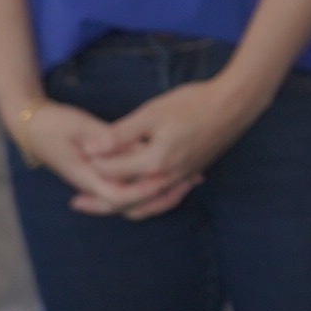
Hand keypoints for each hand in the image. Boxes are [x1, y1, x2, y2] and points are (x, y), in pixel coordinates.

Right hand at [15, 101, 193, 218]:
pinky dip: (147, 181)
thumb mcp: (79, 126)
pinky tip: (168, 173)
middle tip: (193, 181)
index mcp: (88, 175)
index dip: (146, 191)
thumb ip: (104, 138)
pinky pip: (127, 184)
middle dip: (161, 196)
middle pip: (130, 203)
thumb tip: (128, 148)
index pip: (119, 196)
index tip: (172, 178)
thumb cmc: (54, 124)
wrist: (32, 126)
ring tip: (188, 180)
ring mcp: (96, 179)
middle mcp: (93, 183)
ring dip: (158, 192)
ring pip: (130, 196)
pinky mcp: (100, 172)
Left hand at [76, 77, 264, 218]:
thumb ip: (121, 134)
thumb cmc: (193, 103)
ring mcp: (181, 178)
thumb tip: (91, 150)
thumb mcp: (153, 112)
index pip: (114, 171)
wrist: (235, 104)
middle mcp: (167, 177)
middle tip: (75, 204)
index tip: (75, 157)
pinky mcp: (190, 174)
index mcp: (155, 162)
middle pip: (126, 200)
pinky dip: (145, 203)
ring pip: (145, 204)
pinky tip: (138, 196)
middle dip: (99, 202)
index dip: (93, 164)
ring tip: (101, 205)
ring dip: (121, 207)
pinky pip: (162, 198)